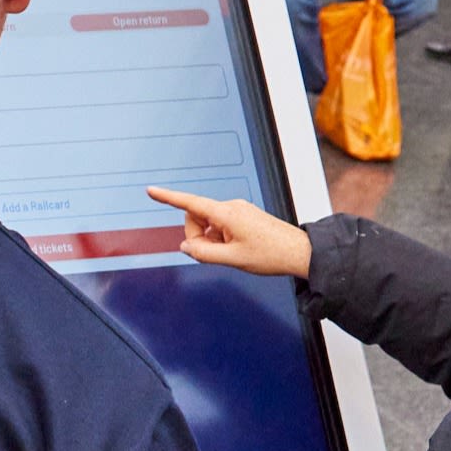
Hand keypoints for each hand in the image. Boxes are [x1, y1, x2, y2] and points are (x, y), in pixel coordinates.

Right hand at [148, 186, 312, 277]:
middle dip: (197, 236)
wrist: (299, 252)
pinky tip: (237, 250)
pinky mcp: (244, 217)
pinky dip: (220, 239)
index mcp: (227, 214)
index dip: (168, 198)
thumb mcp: (232, 259)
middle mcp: (231, 207)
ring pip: (208, 224)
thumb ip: (203, 253)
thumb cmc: (271, 254)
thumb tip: (186, 247)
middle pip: (197, 218)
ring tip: (231, 253)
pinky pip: (221, 226)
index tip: (151, 191)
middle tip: (215, 254)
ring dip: (211, 240)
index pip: (190, 204)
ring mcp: (238, 211)